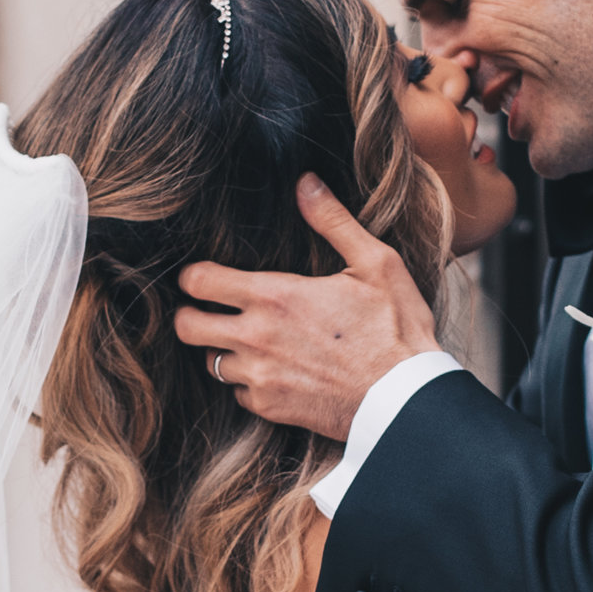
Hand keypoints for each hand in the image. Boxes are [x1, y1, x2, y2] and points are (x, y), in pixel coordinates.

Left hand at [173, 178, 438, 438]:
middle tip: (208, 310)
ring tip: (249, 341)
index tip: (202, 277)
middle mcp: (257, 338)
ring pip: (211, 362)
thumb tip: (306, 183)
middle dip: (191, 314)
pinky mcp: (271, 408)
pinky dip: (248, 383)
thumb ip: (333, 221)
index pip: (199, 281)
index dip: (194, 276)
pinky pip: (238, 394)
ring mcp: (260, 377)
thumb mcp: (375, 263)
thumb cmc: (396, 329)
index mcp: (275, 296)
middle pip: (186, 327)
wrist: (406, 399)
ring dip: (223, 349)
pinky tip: (272, 371)